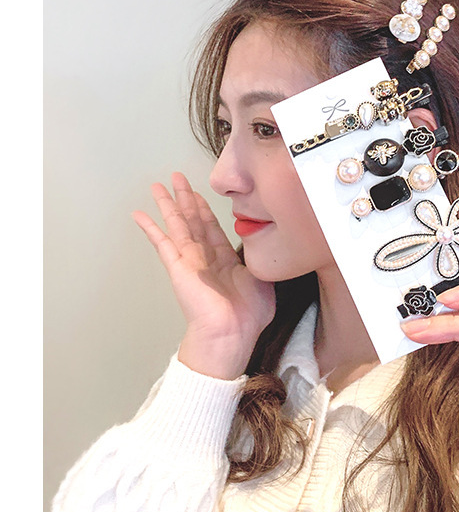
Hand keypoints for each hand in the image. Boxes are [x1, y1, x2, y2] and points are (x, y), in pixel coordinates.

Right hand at [132, 172, 275, 378]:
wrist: (232, 334)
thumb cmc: (248, 315)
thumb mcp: (262, 278)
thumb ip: (259, 259)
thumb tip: (266, 245)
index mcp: (223, 260)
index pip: (212, 227)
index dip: (205, 208)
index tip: (198, 192)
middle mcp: (204, 257)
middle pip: (192, 220)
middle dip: (185, 197)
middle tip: (177, 177)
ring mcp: (189, 261)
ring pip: (177, 225)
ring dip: (168, 204)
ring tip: (158, 186)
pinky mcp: (178, 267)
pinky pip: (162, 243)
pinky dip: (150, 228)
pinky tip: (139, 214)